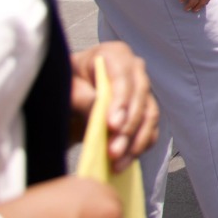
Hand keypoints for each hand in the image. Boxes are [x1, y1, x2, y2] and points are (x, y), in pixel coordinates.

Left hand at [68, 43, 158, 172]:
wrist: (70, 93)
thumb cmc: (67, 84)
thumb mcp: (67, 87)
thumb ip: (82, 97)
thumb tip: (99, 112)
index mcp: (115, 55)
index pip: (123, 78)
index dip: (121, 102)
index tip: (112, 126)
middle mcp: (135, 70)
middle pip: (140, 98)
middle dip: (128, 128)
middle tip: (114, 151)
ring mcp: (142, 90)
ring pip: (150, 116)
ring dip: (136, 141)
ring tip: (118, 162)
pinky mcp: (145, 110)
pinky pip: (151, 128)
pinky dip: (141, 146)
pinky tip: (126, 161)